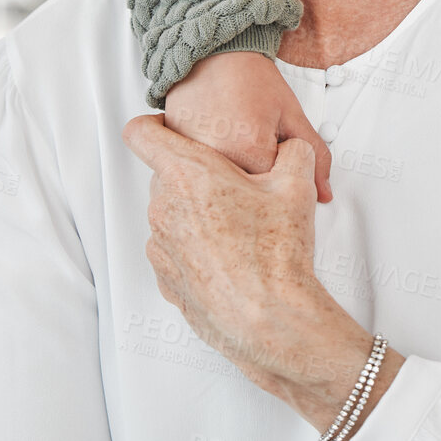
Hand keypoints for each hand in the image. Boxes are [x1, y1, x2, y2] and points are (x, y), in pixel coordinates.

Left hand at [122, 115, 377, 430]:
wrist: (269, 317)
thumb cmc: (276, 253)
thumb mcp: (298, 186)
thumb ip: (293, 152)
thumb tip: (291, 150)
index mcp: (188, 175)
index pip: (142, 133)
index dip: (153, 123)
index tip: (169, 126)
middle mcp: (163, 208)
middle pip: (166, 174)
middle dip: (198, 174)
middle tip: (240, 186)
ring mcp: (160, 246)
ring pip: (172, 212)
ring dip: (199, 212)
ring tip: (243, 227)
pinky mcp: (166, 277)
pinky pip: (176, 248)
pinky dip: (198, 245)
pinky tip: (234, 255)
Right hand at [165, 51, 332, 202]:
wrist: (214, 54)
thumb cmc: (250, 79)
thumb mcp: (292, 115)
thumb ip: (314, 155)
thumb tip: (324, 194)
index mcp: (249, 153)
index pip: (277, 187)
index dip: (282, 165)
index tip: (274, 141)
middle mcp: (214, 162)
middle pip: (247, 191)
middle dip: (257, 170)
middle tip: (250, 132)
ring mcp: (188, 159)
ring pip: (221, 186)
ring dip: (232, 168)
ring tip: (231, 131)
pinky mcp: (171, 155)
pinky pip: (197, 175)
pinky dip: (208, 164)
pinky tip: (213, 135)